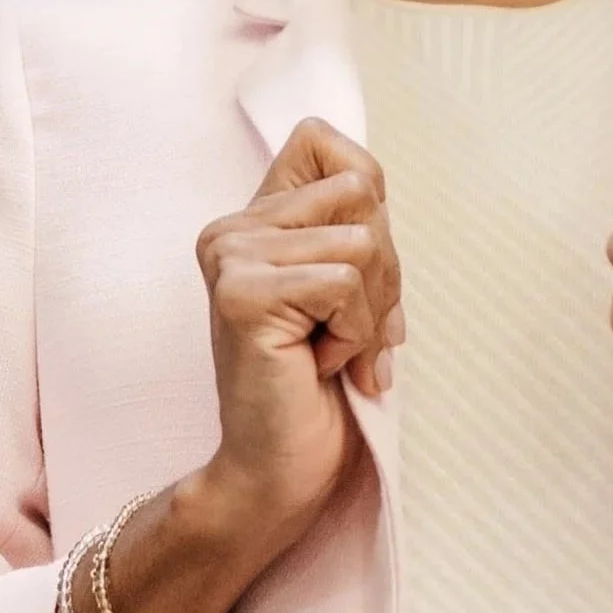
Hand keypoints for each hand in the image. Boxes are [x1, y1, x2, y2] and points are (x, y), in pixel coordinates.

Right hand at [188, 116, 403, 575]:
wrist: (280, 472)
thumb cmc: (320, 389)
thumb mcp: (348, 290)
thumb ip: (351, 228)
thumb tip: (367, 180)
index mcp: (250, 220)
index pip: (323, 140)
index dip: (367, 196)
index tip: (352, 273)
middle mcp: (229, 229)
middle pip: (361, 192)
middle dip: (384, 271)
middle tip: (350, 333)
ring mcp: (230, 257)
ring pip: (362, 241)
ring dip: (370, 312)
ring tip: (332, 352)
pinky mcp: (242, 293)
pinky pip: (346, 283)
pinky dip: (354, 334)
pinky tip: (319, 365)